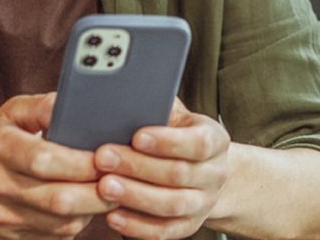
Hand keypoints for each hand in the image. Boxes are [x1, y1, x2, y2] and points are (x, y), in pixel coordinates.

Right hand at [0, 92, 113, 239]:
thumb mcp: (9, 114)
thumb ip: (44, 106)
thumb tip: (76, 103)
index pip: (45, 159)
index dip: (82, 162)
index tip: (107, 155)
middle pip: (59, 199)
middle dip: (99, 190)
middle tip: (121, 177)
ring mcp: (4, 219)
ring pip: (62, 224)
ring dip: (94, 210)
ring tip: (110, 190)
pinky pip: (56, 238)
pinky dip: (78, 224)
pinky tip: (88, 207)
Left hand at [93, 99, 231, 239]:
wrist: (204, 172)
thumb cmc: (178, 136)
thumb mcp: (176, 117)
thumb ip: (159, 107)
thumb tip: (127, 93)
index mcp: (216, 141)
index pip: (199, 143)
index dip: (168, 141)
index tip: (137, 136)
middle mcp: (215, 174)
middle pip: (178, 174)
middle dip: (138, 166)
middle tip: (103, 158)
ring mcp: (203, 203)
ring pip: (171, 205)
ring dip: (135, 196)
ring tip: (103, 186)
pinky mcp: (187, 226)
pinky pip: (164, 231)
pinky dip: (137, 226)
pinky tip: (112, 215)